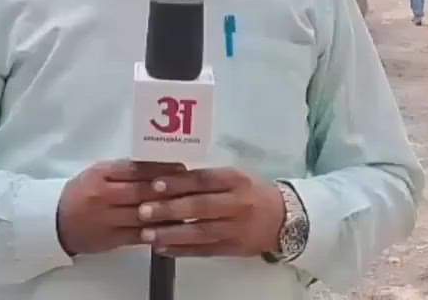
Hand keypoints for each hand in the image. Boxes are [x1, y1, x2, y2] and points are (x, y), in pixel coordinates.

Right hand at [56, 160, 183, 255]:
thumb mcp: (99, 174)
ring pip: (143, 215)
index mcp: (101, 175)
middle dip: (169, 189)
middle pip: (141, 191)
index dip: (160, 169)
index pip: (134, 169)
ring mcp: (107, 219)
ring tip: (190, 207)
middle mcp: (103, 195)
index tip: (181, 168)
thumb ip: (125, 171)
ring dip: (168, 212)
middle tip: (192, 187)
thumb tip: (160, 166)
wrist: (56, 222)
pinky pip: (139, 235)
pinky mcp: (111, 239)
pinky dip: (159, 232)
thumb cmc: (83, 193)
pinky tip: (175, 228)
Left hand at [135, 167, 285, 257]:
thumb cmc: (252, 192)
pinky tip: (163, 249)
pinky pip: (205, 250)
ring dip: (172, 233)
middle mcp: (237, 203)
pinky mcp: (235, 249)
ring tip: (147, 234)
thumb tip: (167, 178)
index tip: (154, 185)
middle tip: (143, 211)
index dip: (178, 182)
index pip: (204, 180)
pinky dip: (183, 250)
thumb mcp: (235, 177)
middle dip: (169, 209)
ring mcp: (236, 228)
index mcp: (236, 180)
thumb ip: (207, 178)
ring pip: (201, 232)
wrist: (285, 218)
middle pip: (200, 207)